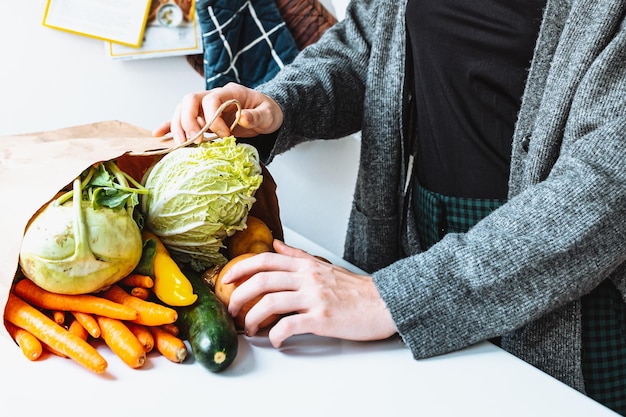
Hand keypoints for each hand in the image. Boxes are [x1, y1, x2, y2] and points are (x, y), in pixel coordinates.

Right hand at [152, 82, 283, 144]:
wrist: (266, 115)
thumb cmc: (268, 112)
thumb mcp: (269, 114)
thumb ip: (258, 116)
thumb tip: (243, 118)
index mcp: (229, 92)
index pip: (211, 100)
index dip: (213, 118)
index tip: (225, 135)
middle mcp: (213, 96)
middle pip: (189, 100)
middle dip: (188, 121)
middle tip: (196, 141)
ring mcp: (205, 107)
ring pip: (182, 110)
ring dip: (178, 126)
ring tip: (181, 144)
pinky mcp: (202, 118)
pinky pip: (181, 119)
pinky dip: (170, 126)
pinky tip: (159, 135)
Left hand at [222, 240, 397, 347]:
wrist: (383, 303)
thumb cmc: (355, 289)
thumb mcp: (324, 267)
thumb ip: (297, 257)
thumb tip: (276, 245)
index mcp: (305, 267)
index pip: (265, 260)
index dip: (240, 268)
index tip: (226, 279)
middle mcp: (307, 278)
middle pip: (261, 281)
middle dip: (239, 296)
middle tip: (232, 310)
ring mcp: (314, 298)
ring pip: (269, 303)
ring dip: (252, 319)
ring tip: (249, 329)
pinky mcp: (321, 318)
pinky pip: (289, 325)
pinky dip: (276, 335)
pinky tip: (275, 341)